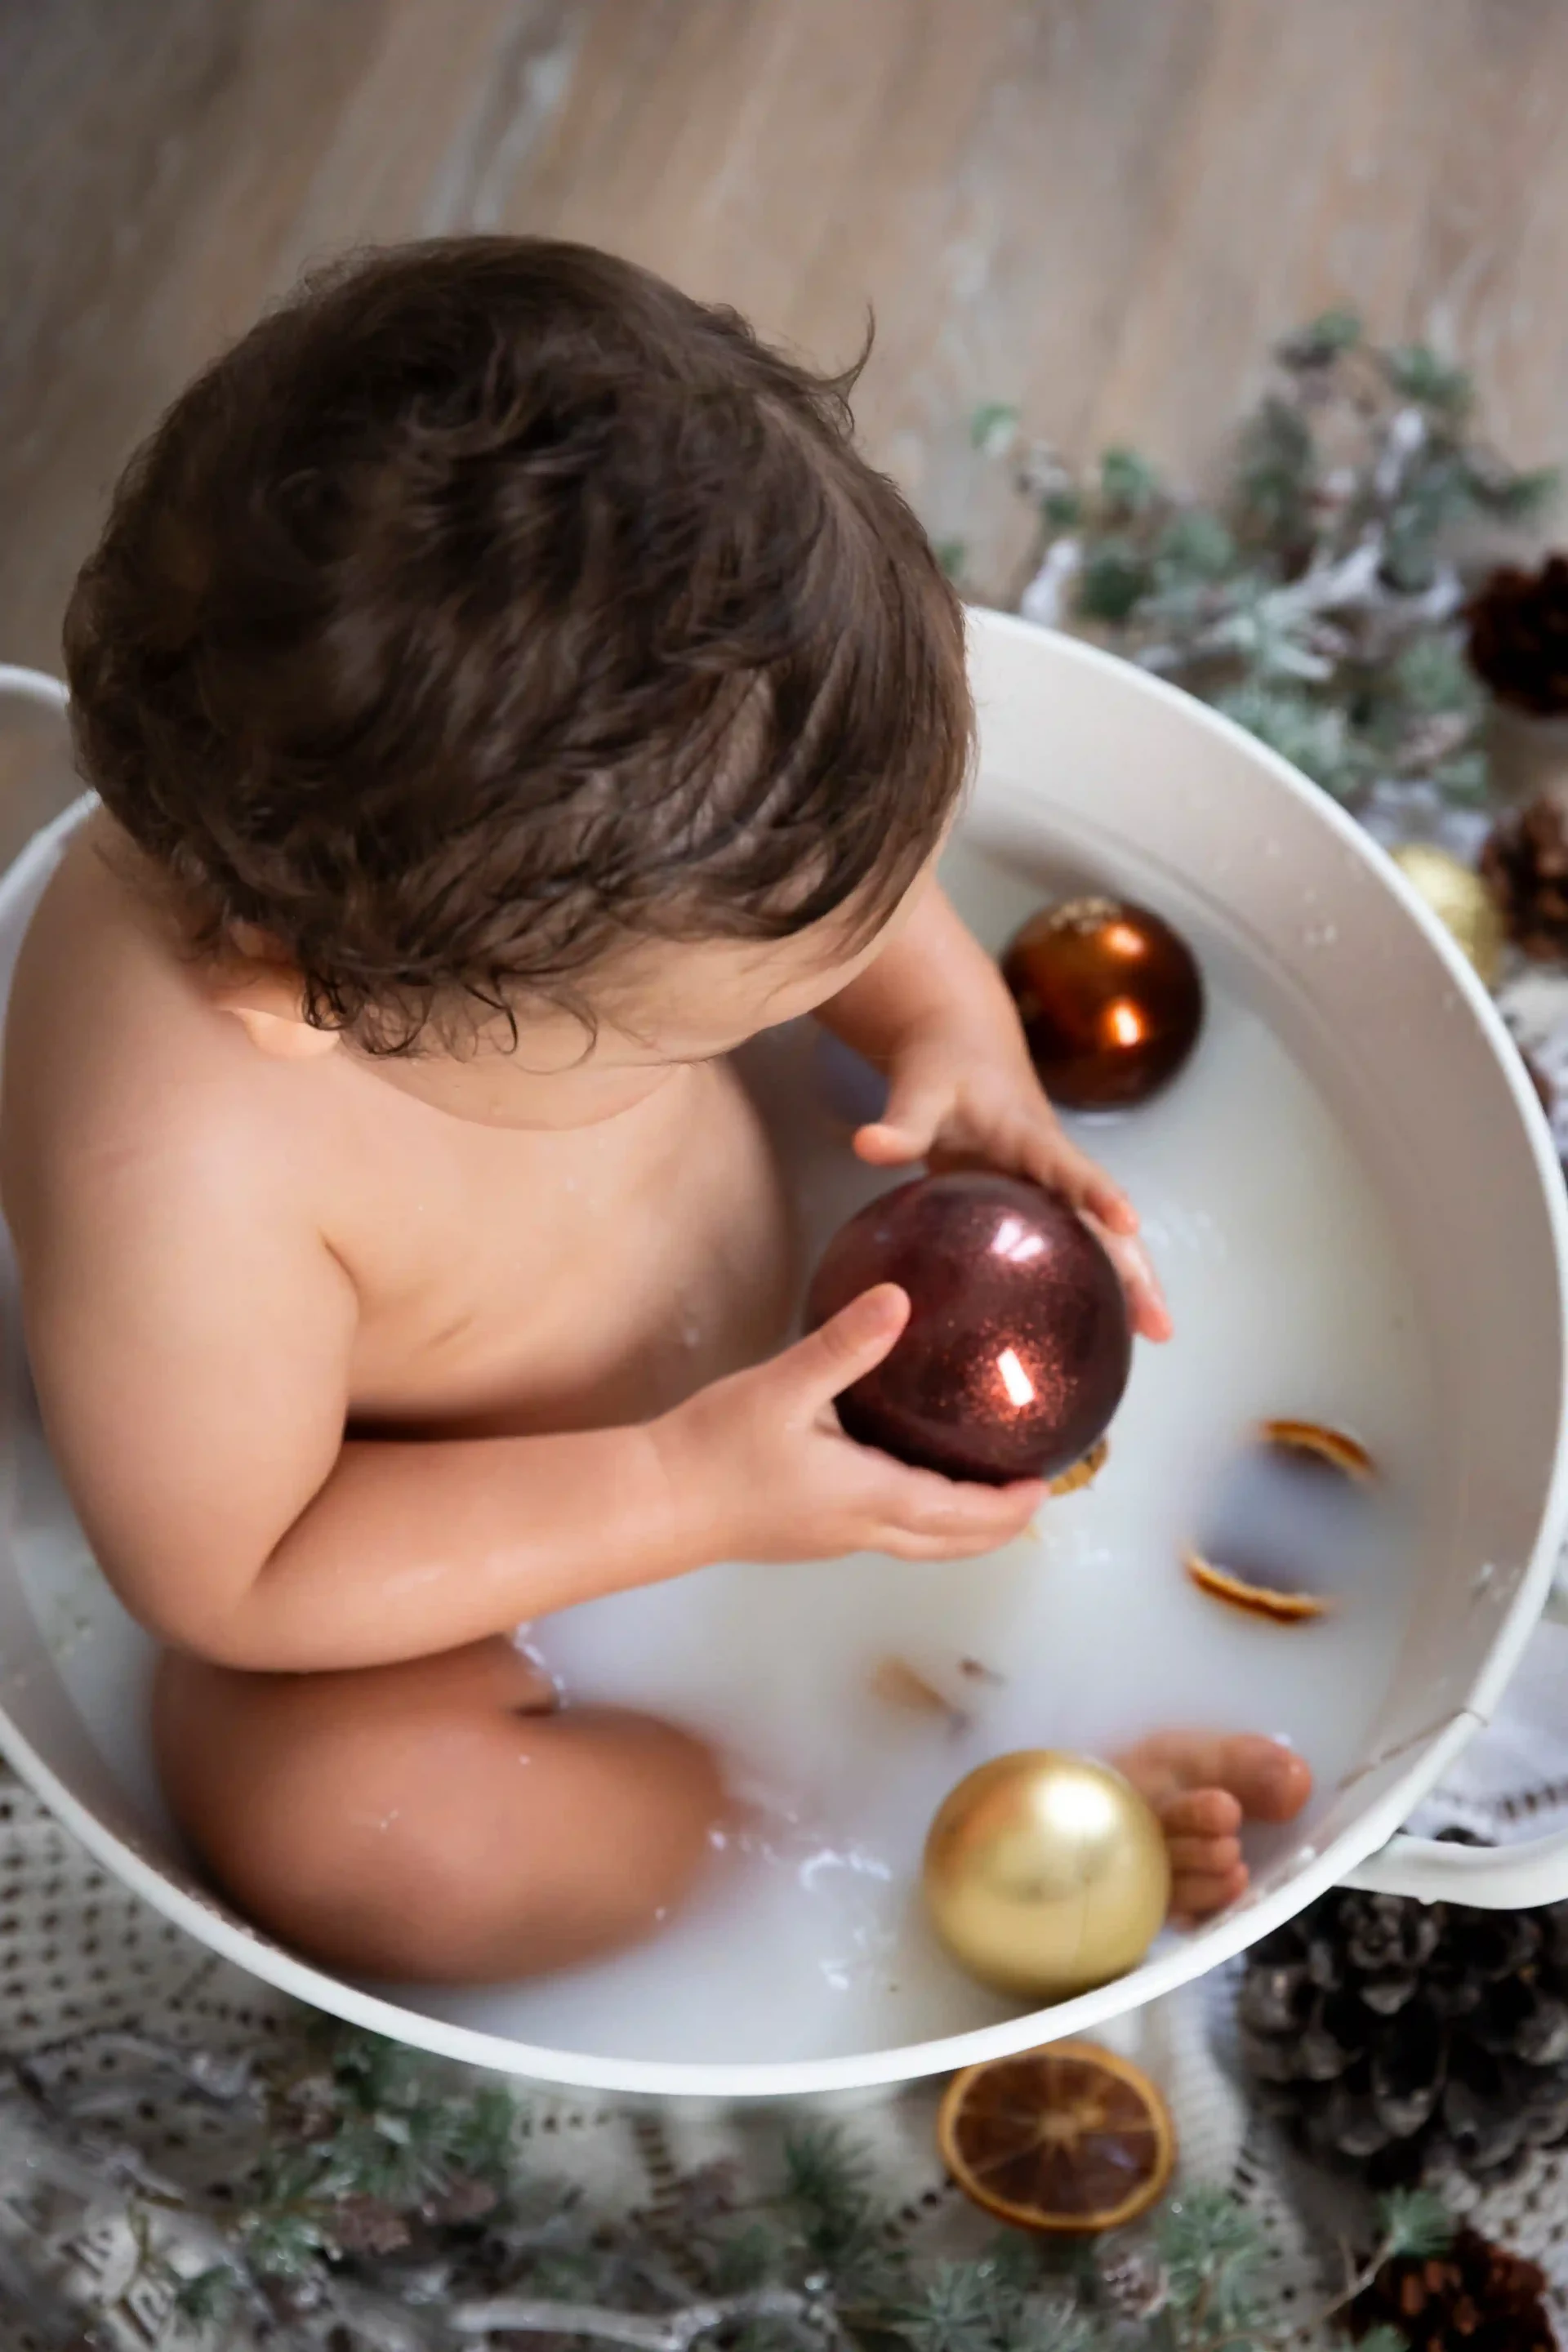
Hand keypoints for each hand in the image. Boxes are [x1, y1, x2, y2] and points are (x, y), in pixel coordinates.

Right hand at [650, 1285, 1043, 1563]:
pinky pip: (886, 1533)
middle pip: (947, 1544)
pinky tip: (911, 1481)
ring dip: (960, 1528)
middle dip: (996, 1528)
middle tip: (1031, 1496)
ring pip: (917, 1544)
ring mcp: (832, 1537)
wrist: (655, 1502)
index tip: (1044, 1485)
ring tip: (987, 1494)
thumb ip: (844, 1345)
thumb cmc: (716, 1448)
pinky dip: (922, 1519)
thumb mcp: (782, 1386)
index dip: (1005, 1507)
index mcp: (865, 1496)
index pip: (956, 1513)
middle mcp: (858, 1528)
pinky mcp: (808, 1533)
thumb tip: (899, 1299)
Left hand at [853, 1024, 1170, 1340]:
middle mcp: (1054, 1166)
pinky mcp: (1039, 1204)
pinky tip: (1097, 1327)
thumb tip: (866, 1146)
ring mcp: (1051, 1187)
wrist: (961, 1049)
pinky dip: (1093, 1279)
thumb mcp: (918, 1091)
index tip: (1128, 1224)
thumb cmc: (941, 1071)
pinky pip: (1073, 1244)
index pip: (1071, 1167)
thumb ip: (899, 1123)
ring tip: (1155, 1336)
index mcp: (1031, 1137)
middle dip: (1135, 1267)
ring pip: (1099, 1237)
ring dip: (1128, 1281)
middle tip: (1161, 1325)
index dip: (1099, 1194)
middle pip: (1104, 1219)